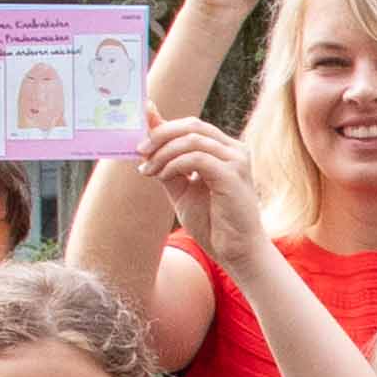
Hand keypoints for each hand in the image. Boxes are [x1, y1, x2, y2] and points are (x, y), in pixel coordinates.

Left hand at [141, 114, 270, 271]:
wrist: (236, 251)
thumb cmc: (213, 223)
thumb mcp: (182, 190)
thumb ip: (168, 165)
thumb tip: (147, 144)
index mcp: (225, 150)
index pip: (192, 126)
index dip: (164, 127)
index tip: (140, 140)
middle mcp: (234, 150)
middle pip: (192, 126)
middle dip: (160, 135)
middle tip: (140, 151)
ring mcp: (236, 160)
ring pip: (192, 139)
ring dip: (164, 152)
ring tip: (148, 170)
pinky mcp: (233, 175)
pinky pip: (197, 158)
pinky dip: (175, 164)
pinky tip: (163, 176)